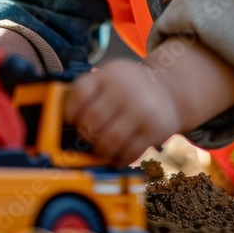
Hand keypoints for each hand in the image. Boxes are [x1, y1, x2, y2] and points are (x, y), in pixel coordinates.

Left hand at [64, 58, 181, 166]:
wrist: (171, 90)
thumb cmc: (131, 87)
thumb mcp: (111, 76)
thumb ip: (90, 91)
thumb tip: (62, 118)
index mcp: (110, 74)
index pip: (79, 94)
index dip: (70, 111)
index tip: (71, 120)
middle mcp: (126, 90)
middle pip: (91, 122)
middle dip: (86, 134)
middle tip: (89, 136)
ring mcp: (142, 110)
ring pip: (108, 142)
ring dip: (101, 150)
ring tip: (102, 147)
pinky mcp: (155, 129)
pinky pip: (129, 153)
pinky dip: (119, 158)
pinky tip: (119, 154)